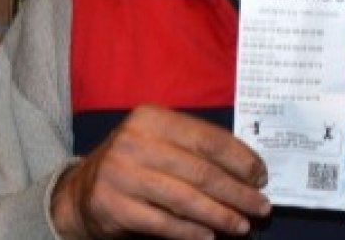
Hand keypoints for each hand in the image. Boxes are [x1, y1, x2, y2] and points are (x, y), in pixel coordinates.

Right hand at [51, 105, 270, 239]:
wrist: (82, 190)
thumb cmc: (136, 162)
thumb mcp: (161, 141)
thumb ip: (198, 148)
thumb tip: (250, 169)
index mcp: (152, 118)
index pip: (208, 139)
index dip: (241, 160)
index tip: (262, 177)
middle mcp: (134, 142)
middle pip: (200, 171)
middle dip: (237, 192)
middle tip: (261, 207)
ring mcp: (121, 175)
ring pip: (185, 199)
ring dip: (220, 215)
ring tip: (242, 226)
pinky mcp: (113, 207)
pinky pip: (163, 223)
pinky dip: (191, 232)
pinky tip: (210, 236)